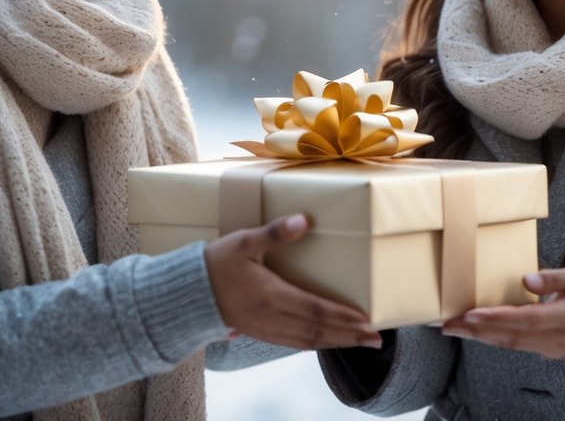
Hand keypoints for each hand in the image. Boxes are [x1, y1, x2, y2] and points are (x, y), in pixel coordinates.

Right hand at [205, 213, 381, 350]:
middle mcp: (271, 317)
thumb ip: (274, 232)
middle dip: (348, 335)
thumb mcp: (243, 241)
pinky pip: (293, 343)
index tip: (366, 320)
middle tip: (376, 339)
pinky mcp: (259, 332)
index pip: (315, 309)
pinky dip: (315, 343)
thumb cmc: (217, 263)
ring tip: (360, 342)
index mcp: (270, 295)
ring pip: (307, 340)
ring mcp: (265, 328)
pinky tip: (327, 341)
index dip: (342, 317)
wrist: (188, 292)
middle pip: (317, 330)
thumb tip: (303, 220)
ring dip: (336, 342)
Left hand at [440, 265, 564, 357]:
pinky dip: (493, 336)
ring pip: (510, 343)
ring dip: (480, 335)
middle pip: (511, 336)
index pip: (526, 319)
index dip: (497, 318)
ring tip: (453, 326)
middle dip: (477, 330)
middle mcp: (558, 339)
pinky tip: (475, 329)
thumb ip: (556, 278)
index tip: (470, 313)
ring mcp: (552, 348)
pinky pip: (516, 343)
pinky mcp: (547, 349)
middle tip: (447, 323)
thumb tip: (528, 279)